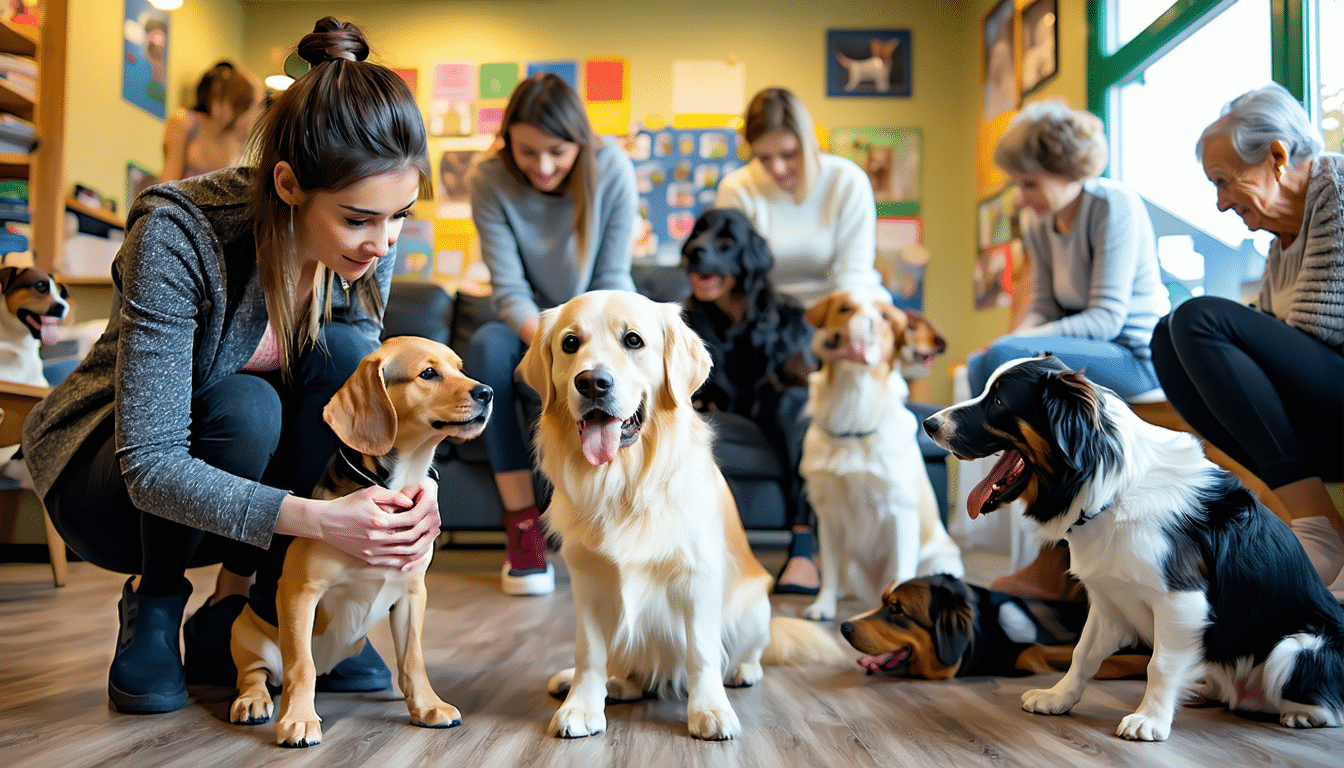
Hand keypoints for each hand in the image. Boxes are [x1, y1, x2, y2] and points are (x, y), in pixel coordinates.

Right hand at [310, 485, 438, 569]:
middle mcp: (377, 538)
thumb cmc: (347, 506)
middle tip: (433, 523)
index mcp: (378, 520)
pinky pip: (395, 562)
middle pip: (412, 537)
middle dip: (425, 529)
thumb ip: (393, 497)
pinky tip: (416, 553)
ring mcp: (373, 551)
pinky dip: (409, 559)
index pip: (411, 518)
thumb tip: (411, 502)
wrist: (325, 522)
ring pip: (406, 553)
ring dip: (421, 546)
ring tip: (429, 538)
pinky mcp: (370, 558)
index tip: (428, 508)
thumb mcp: (370, 494)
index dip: (423, 512)